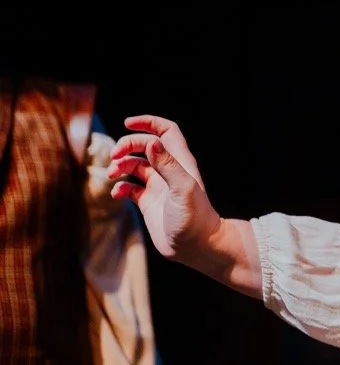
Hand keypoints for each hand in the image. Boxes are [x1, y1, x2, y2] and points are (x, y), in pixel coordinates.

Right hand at [108, 115, 220, 264]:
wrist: (197, 247)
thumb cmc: (194, 218)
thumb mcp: (182, 188)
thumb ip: (168, 165)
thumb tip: (152, 142)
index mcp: (180, 162)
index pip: (166, 131)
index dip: (148, 123)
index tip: (127, 122)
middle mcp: (169, 171)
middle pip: (146, 146)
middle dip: (127, 145)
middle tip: (113, 156)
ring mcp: (159, 186)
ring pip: (135, 166)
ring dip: (120, 166)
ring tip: (112, 175)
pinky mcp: (149, 202)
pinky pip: (130, 188)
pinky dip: (120, 188)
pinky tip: (117, 194)